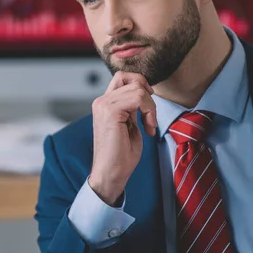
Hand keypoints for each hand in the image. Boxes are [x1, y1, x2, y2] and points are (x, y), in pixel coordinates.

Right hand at [89, 72, 156, 205]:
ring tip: (148, 125)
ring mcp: (104, 105)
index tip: (148, 107)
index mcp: (105, 103)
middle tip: (150, 115)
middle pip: (130, 78)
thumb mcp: (129, 124)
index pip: (123, 78)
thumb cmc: (121, 155)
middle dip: (147, 94)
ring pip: (137, 88)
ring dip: (150, 106)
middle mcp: (101, 101)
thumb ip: (131, 107)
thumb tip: (142, 93)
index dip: (140, 86)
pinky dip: (149, 111)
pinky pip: (138, 97)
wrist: (111, 174)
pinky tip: (147, 128)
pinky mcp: (110, 111)